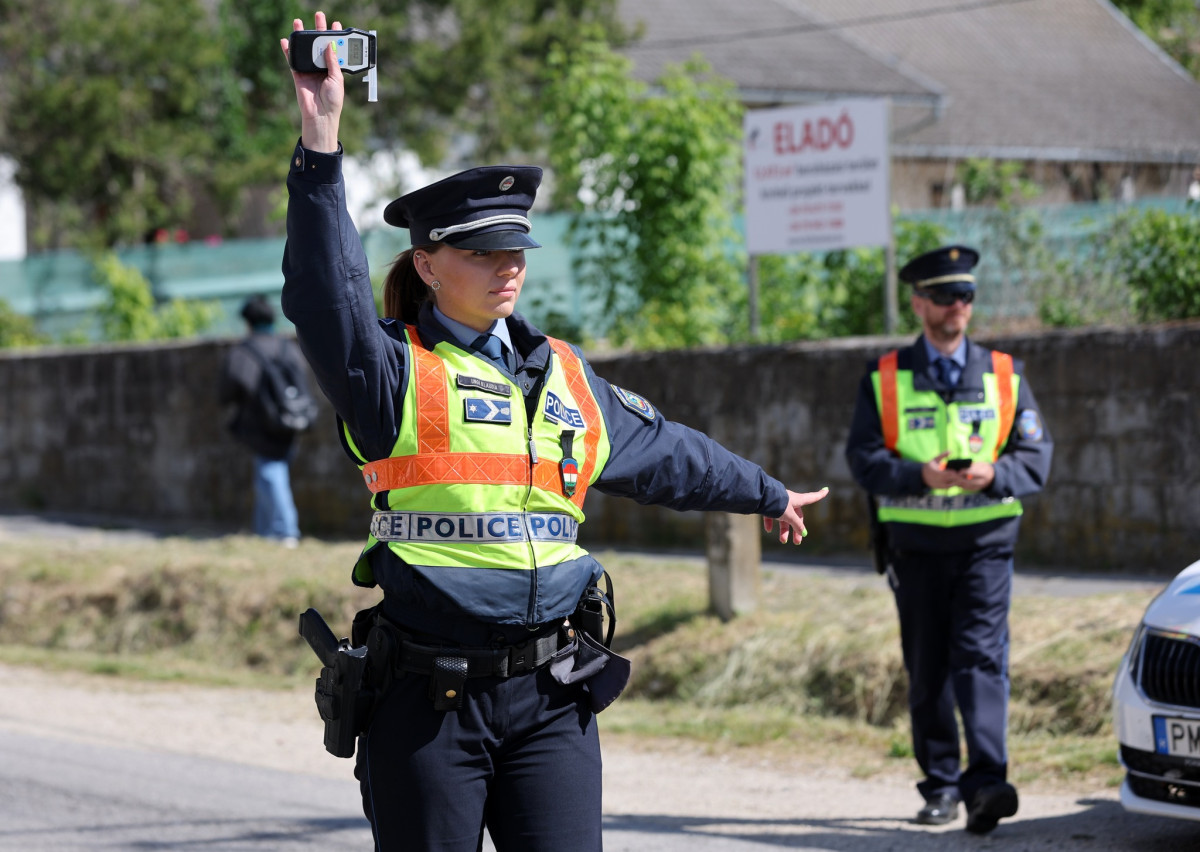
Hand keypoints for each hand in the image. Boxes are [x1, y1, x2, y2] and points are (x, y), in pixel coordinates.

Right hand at [279, 12, 344, 152]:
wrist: (321, 115)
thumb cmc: (333, 100)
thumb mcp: (337, 79)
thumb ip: (332, 61)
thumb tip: (329, 44)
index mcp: (334, 69)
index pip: (334, 49)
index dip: (335, 36)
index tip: (336, 23)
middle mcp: (322, 68)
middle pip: (319, 45)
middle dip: (318, 30)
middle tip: (319, 15)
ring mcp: (309, 71)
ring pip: (305, 50)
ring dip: (302, 36)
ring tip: (299, 22)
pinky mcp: (298, 75)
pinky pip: (292, 60)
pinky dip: (288, 51)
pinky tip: (286, 40)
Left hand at [763, 487, 828, 544]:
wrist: (761, 497)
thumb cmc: (778, 504)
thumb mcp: (790, 516)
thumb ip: (796, 524)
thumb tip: (803, 532)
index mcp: (797, 500)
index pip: (811, 497)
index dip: (819, 495)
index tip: (826, 490)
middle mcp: (789, 501)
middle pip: (795, 516)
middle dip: (796, 529)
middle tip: (797, 542)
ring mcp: (778, 503)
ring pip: (783, 518)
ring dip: (783, 530)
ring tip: (783, 541)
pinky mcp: (768, 505)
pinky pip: (771, 515)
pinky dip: (770, 522)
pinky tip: (768, 530)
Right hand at [921, 452, 994, 490]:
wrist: (922, 477)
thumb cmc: (928, 466)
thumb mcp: (934, 459)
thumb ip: (943, 455)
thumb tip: (951, 451)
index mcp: (938, 472)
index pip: (951, 473)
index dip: (958, 473)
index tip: (964, 469)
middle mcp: (941, 480)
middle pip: (954, 479)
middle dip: (962, 477)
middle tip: (969, 473)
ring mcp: (942, 485)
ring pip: (954, 483)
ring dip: (960, 480)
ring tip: (967, 476)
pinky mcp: (943, 488)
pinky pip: (952, 485)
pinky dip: (957, 482)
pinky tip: (961, 479)